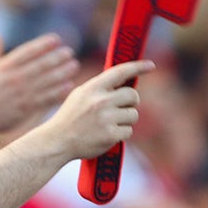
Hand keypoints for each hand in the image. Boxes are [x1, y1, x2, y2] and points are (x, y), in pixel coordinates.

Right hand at [0, 33, 78, 137]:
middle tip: (69, 52)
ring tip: (74, 66)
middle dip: (58, 57)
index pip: (28, 51)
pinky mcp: (25, 108)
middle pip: (42, 64)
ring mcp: (21, 93)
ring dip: (62, 72)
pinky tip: (68, 86)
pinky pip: (46, 98)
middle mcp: (15, 77)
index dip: (44, 44)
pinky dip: (58, 92)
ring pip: (47, 80)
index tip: (56, 40)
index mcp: (5, 66)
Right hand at [37, 59, 153, 160]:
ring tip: (109, 124)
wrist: (57, 142)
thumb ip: (99, 87)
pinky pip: (128, 131)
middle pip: (133, 95)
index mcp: (92, 88)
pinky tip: (107, 135)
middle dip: (131, 102)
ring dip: (126, 120)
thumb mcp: (80, 95)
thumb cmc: (70, 118)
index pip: (120, 72)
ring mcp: (106, 119)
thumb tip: (124, 80)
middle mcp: (101, 101)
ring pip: (133, 115)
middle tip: (121, 108)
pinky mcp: (110, 135)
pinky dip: (121, 134)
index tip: (151, 65)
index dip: (138, 67)